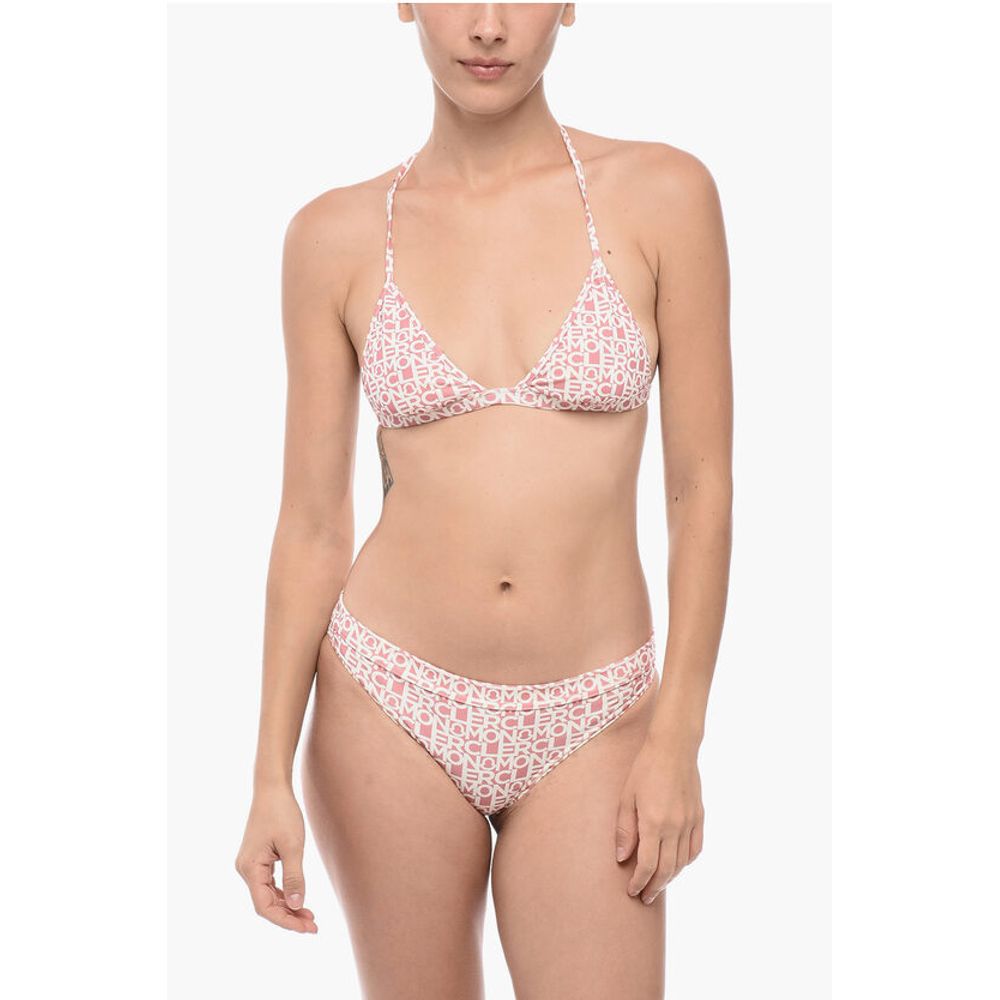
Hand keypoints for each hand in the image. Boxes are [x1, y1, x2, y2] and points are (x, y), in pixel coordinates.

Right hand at [235, 784, 317, 932]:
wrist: (272, 787)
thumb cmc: (282, 812)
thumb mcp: (293, 845)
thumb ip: (294, 877)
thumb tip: (297, 905)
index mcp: (250, 868)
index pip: (264, 907)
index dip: (285, 920)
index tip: (307, 928)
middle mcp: (246, 869)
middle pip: (265, 904)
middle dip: (289, 916)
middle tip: (313, 925)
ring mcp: (250, 865)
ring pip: (268, 895)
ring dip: (287, 906)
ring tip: (310, 916)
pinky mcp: (257, 859)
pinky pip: (269, 884)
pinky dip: (284, 893)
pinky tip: (299, 898)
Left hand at [614, 733, 704, 904]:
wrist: (674, 748)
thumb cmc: (645, 769)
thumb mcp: (627, 797)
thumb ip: (625, 829)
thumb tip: (623, 858)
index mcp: (654, 822)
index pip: (648, 865)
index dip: (639, 882)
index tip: (632, 891)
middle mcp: (675, 827)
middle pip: (666, 869)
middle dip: (654, 887)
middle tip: (645, 898)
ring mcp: (690, 822)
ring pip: (682, 862)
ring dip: (670, 877)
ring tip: (658, 885)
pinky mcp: (699, 817)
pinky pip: (695, 848)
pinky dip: (686, 861)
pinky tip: (677, 865)